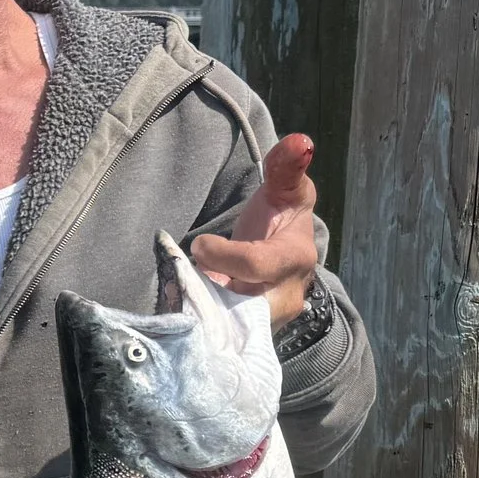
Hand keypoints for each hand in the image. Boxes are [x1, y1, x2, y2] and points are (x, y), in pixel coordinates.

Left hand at [190, 134, 318, 325]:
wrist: (283, 254)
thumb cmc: (281, 216)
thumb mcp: (285, 189)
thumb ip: (286, 167)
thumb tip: (301, 141)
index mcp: (294, 258)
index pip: (257, 264)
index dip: (222, 255)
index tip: (198, 244)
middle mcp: (284, 297)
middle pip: (238, 308)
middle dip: (204, 299)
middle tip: (180, 283)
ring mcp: (265, 321)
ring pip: (223, 328)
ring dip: (196, 315)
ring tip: (177, 298)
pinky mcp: (246, 334)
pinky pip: (216, 336)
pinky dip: (195, 326)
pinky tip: (180, 315)